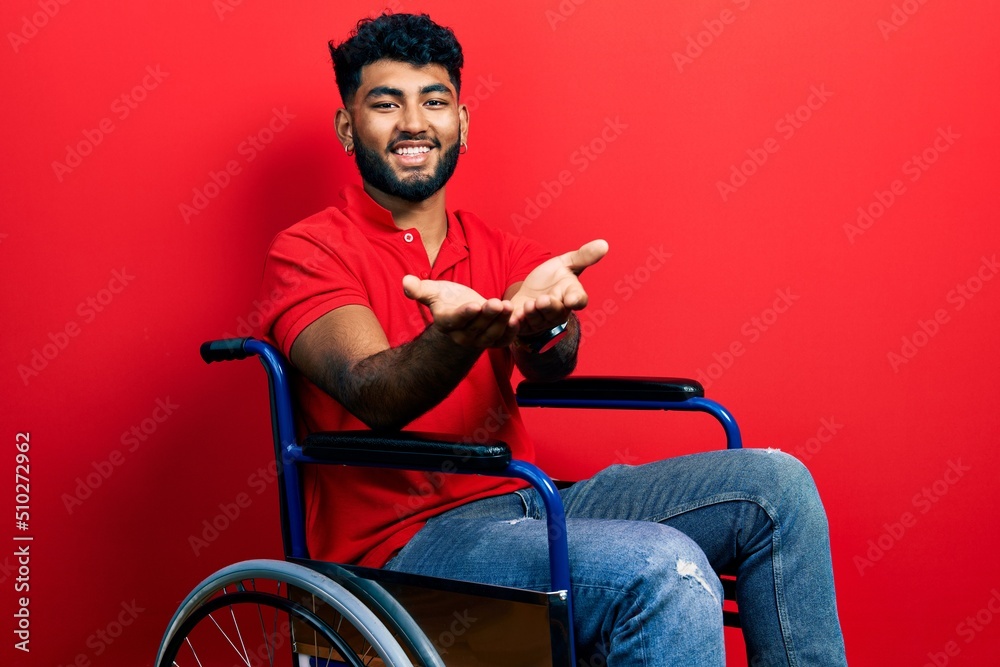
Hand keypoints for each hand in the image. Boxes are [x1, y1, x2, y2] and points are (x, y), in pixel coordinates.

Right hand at [402, 275, 518, 347]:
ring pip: (491, 334)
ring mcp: (479, 340)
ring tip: (508, 306)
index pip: (455, 320)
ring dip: (501, 322)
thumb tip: (405, 281)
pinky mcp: (493, 341)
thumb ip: (419, 289)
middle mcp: (462, 335)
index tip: (474, 305)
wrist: (461, 311)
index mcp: (447, 323)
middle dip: (488, 315)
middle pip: (476, 327)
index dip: (465, 314)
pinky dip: (510, 333)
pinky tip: (517, 320)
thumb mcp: (432, 291)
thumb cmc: (446, 299)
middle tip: (497, 302)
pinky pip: (503, 341)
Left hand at [509, 239, 608, 336]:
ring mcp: (539, 321)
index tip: (573, 299)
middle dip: (549, 307)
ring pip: (537, 320)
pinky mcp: (522, 325)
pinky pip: (518, 327)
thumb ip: (582, 257)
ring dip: (532, 314)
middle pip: (556, 312)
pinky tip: (510, 314)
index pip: (579, 300)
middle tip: (543, 300)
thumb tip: (604, 244)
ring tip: (528, 305)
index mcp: (570, 296)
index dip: (576, 300)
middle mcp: (557, 312)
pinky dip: (514, 322)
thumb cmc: (550, 279)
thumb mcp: (565, 264)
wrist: (528, 293)